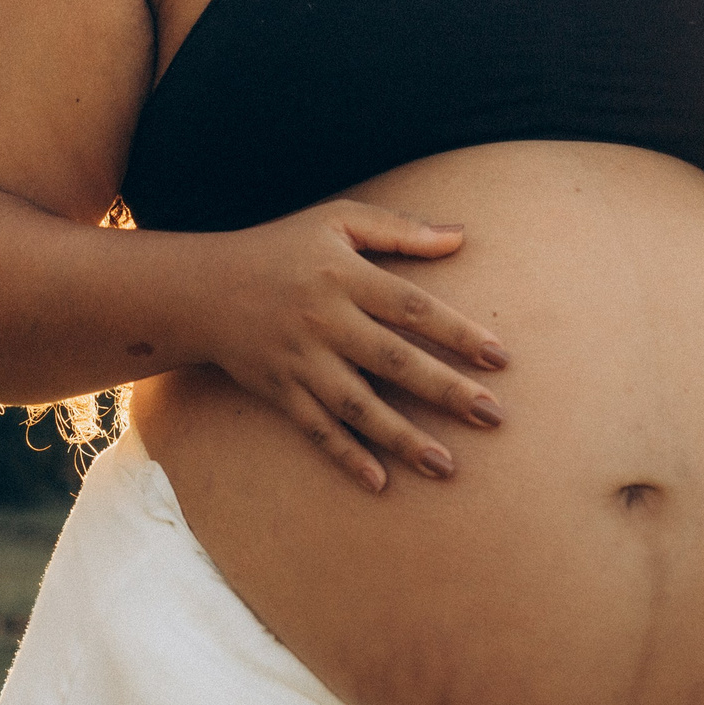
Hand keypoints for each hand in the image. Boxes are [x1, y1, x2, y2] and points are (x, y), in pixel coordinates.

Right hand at [190, 200, 508, 492]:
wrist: (203, 289)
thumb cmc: (282, 248)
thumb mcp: (337, 220)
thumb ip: (400, 229)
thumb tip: (462, 236)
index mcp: (343, 276)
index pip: (412, 308)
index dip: (458, 333)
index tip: (500, 358)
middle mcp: (324, 321)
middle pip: (393, 361)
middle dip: (445, 391)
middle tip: (493, 416)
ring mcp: (300, 361)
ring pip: (357, 406)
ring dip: (402, 438)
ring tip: (447, 465)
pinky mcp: (279, 392)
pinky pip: (316, 429)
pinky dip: (346, 456)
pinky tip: (380, 483)